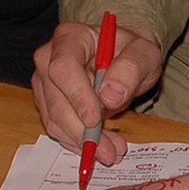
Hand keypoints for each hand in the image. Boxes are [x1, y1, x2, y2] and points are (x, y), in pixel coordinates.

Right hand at [30, 20, 162, 165]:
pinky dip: (77, 142)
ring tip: (111, 152)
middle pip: (55, 99)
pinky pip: (57, 128)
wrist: (125, 57)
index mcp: (70, 37)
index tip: (95, 119)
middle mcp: (49, 58)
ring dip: (81, 141)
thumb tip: (109, 95)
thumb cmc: (132, 51)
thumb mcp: (144, 52)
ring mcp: (44, 81)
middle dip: (82, 129)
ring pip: (54, 119)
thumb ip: (131, 68)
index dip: (77, 95)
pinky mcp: (48, 102)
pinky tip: (100, 148)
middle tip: (110, 150)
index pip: (64, 67)